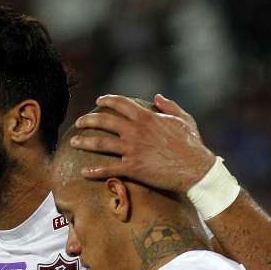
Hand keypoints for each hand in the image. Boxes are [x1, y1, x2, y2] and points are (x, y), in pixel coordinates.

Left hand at [70, 93, 215, 192]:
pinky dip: (94, 171)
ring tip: (74, 142)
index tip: (98, 101)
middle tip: (79, 122)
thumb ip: (169, 106)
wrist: (196, 170)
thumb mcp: (184, 119)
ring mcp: (133, 150)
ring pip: (101, 143)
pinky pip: (108, 168)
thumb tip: (157, 97)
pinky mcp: (133, 168)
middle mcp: (136, 131)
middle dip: (89, 120)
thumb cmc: (192, 145)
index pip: (121, 103)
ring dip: (85, 142)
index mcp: (147, 117)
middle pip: (105, 121)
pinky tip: (84, 172)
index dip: (107, 100)